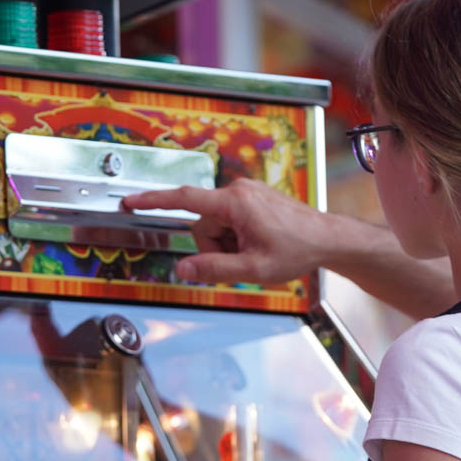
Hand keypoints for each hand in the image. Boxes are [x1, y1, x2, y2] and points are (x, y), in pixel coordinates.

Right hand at [121, 178, 325, 284]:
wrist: (327, 239)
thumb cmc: (298, 249)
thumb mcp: (253, 268)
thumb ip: (213, 269)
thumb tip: (183, 269)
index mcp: (234, 203)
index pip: (185, 199)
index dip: (154, 201)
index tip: (132, 201)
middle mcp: (239, 191)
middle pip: (203, 223)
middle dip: (214, 246)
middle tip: (242, 259)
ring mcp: (247, 193)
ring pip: (216, 224)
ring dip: (228, 243)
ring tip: (255, 251)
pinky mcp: (252, 199)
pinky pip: (231, 220)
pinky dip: (237, 236)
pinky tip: (259, 243)